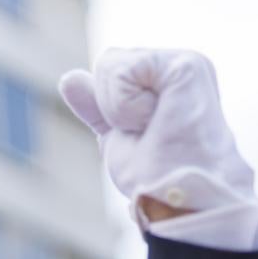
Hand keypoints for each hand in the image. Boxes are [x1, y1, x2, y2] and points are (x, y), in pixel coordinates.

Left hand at [58, 48, 257, 224]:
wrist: (177, 197)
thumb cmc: (156, 177)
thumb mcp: (116, 136)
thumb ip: (97, 106)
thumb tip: (70, 78)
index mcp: (166, 79)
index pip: (109, 69)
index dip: (109, 109)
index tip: (143, 135)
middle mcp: (178, 65)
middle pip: (107, 62)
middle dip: (112, 107)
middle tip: (149, 134)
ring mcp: (186, 61)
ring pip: (110, 63)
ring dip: (119, 110)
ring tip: (155, 129)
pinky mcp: (186, 65)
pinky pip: (121, 70)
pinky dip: (125, 106)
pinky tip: (156, 121)